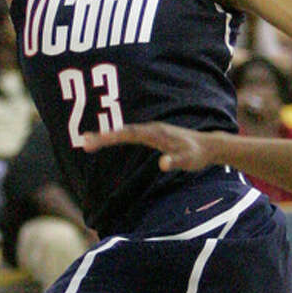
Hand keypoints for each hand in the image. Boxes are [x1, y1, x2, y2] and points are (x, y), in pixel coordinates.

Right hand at [82, 121, 213, 172]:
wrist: (208, 146)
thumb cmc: (197, 154)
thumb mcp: (189, 161)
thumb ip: (176, 161)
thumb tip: (163, 164)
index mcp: (156, 132)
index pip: (129, 133)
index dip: (111, 136)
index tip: (96, 141)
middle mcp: (151, 128)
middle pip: (122, 131)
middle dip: (102, 136)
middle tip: (83, 142)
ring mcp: (151, 131)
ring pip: (125, 131)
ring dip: (106, 136)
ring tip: (87, 142)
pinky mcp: (152, 135)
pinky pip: (129, 135)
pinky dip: (116, 137)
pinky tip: (106, 141)